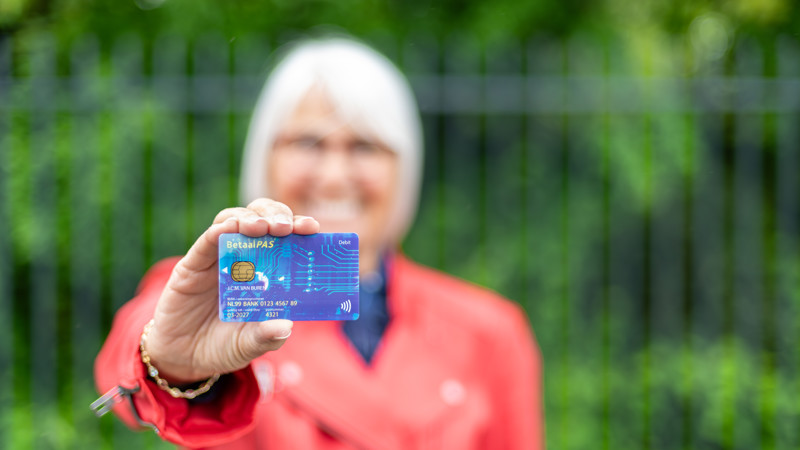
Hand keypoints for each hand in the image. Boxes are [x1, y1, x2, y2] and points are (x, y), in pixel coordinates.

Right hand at [144, 198, 319, 382]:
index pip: (286, 238)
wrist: (185, 358)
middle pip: (261, 219)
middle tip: (285, 227)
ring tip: (260, 227)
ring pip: (233, 220)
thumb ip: (266, 337)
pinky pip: (205, 241)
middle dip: (275, 215)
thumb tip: (286, 326)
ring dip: (249, 218)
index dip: (299, 228)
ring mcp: (217, 258)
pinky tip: (228, 229)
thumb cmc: (225, 345)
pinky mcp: (192, 265)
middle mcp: (244, 257)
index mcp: (266, 271)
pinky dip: (217, 231)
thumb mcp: (250, 345)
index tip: (311, 228)